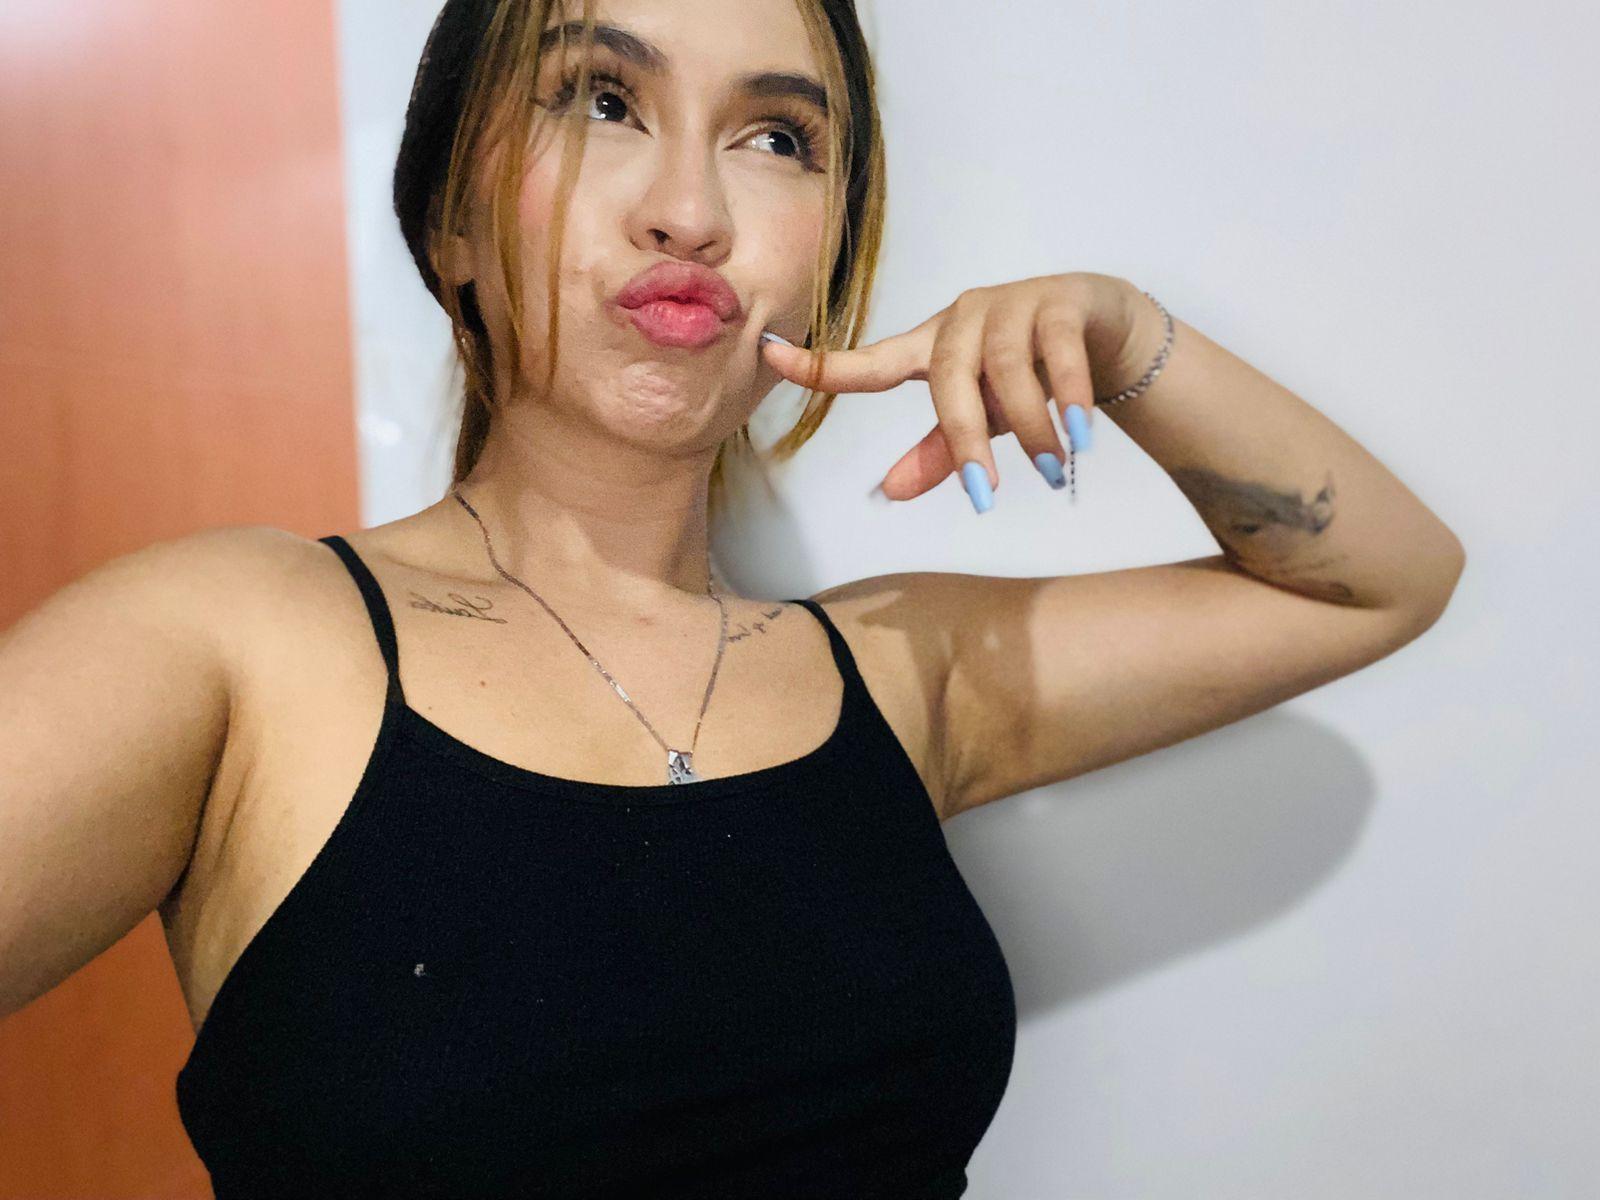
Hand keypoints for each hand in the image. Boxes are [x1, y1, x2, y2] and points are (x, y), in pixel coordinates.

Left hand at [759, 271, 1141, 506]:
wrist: (1107, 332)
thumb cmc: (1031, 376)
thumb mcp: (984, 420)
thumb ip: (940, 453)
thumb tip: (889, 492)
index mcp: (932, 347)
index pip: (869, 361)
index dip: (821, 363)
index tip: (767, 352)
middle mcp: (964, 319)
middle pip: (946, 376)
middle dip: (966, 439)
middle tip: (989, 492)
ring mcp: (1013, 304)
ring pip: (1005, 367)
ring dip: (1029, 426)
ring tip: (1054, 470)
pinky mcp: (1061, 302)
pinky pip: (1058, 351)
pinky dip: (1068, 396)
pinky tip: (1080, 434)